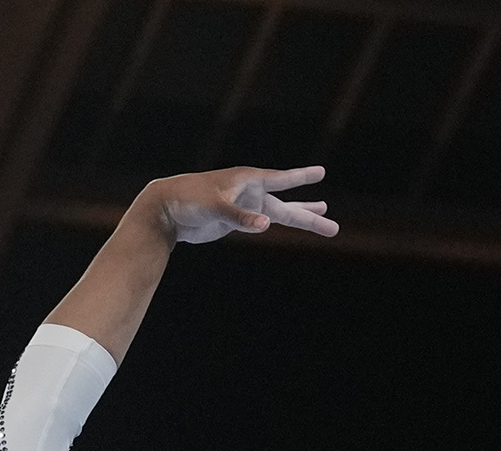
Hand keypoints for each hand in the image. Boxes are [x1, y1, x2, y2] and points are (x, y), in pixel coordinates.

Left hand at [150, 165, 335, 244]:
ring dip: (300, 217)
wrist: (166, 209)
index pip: (281, 180)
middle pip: (287, 207)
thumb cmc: (188, 200)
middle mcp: (250, 192)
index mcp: (247, 180)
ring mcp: (244, 207)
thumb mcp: (215, 207)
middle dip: (310, 216)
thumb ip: (240, 217)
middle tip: (334, 227)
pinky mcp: (235, 221)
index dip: (301, 177)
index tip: (321, 173)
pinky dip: (274, 224)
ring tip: (323, 217)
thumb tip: (267, 226)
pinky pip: (260, 223)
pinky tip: (282, 224)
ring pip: (278, 214)